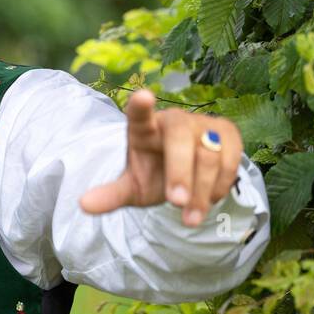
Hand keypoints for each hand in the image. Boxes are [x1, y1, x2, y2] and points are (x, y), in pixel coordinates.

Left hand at [78, 89, 243, 226]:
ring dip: (200, 192)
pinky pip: (230, 160)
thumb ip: (111, 195)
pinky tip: (207, 198)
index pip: (138, 114)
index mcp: (143, 129)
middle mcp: (173, 121)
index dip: (140, 106)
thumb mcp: (132, 188)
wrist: (186, 176)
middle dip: (179, 173)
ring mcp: (202, 124)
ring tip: (190, 218)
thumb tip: (83, 205)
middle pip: (179, 139)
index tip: (142, 96)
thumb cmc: (153, 175)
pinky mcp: (227, 132)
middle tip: (175, 203)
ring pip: (208, 155)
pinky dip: (219, 186)